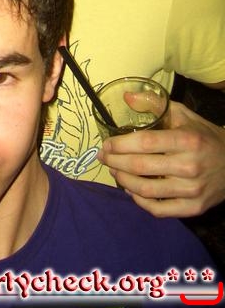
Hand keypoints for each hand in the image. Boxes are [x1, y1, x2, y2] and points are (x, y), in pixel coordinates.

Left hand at [97, 101, 224, 217]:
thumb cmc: (204, 135)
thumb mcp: (183, 114)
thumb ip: (154, 103)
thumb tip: (127, 97)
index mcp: (186, 140)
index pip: (145, 143)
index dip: (120, 145)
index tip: (106, 145)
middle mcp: (189, 166)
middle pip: (140, 167)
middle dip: (115, 163)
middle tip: (103, 158)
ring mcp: (193, 190)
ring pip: (146, 190)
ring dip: (123, 182)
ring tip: (115, 172)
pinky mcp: (195, 207)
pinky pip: (160, 209)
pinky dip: (140, 202)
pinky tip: (131, 191)